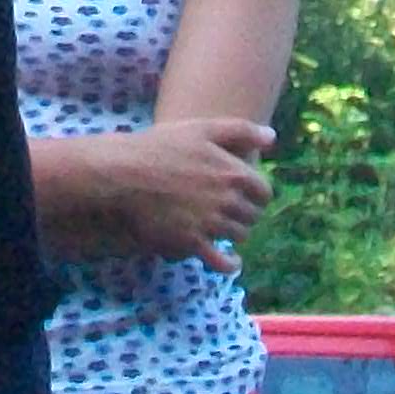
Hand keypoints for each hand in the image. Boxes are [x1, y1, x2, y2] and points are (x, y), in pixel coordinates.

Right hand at [105, 116, 274, 269]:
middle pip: (252, 215)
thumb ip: (240, 130)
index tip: (245, 194)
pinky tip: (232, 262)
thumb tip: (272, 138)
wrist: (122, 176)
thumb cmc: (160, 148)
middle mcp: (227, 200)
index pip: (264, 192)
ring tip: (222, 226)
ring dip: (235, 232)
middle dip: (245, 213)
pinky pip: (221, 262)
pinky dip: (230, 264)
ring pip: (239, 236)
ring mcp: (211, 224)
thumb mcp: (200, 129)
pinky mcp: (192, 243)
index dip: (256, 193)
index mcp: (234, 172)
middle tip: (230, 209)